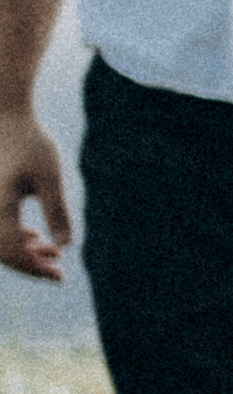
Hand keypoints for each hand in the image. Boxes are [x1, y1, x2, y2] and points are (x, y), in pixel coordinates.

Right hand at [0, 107, 69, 280]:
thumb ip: (57, 210)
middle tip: (59, 274)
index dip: (34, 268)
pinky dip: (15, 238)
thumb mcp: (49, 175)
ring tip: (54, 255)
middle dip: (30, 265)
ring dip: (24, 252)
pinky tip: (37, 239)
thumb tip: (66, 245)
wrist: (6, 117)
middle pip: (3, 252)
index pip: (11, 250)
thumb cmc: (30, 142)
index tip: (59, 277)